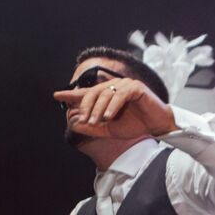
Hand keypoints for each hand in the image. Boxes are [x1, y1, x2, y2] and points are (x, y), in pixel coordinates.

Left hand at [53, 76, 175, 140]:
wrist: (157, 125)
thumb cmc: (136, 125)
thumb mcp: (110, 129)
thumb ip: (93, 127)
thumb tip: (73, 123)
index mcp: (107, 94)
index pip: (87, 93)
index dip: (72, 94)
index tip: (56, 96)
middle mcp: (114, 86)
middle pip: (93, 92)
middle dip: (86, 106)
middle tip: (82, 119)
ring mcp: (125, 85)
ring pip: (105, 94)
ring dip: (98, 109)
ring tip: (96, 122)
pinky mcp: (136, 87)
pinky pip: (120, 95)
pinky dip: (112, 106)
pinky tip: (108, 116)